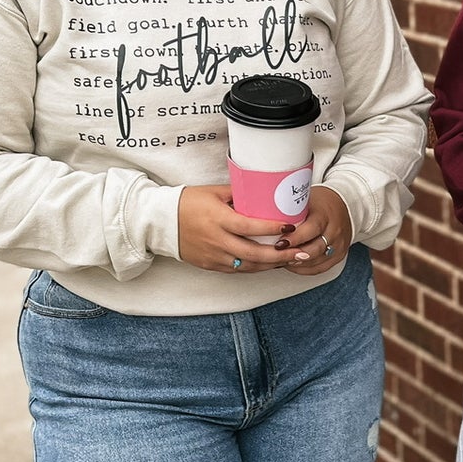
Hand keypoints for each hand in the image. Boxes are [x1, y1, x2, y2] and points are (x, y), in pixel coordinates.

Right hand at [177, 184, 302, 271]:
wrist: (161, 222)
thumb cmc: (187, 202)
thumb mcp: (213, 192)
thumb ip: (238, 194)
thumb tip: (264, 191)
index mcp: (218, 219)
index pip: (249, 226)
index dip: (271, 228)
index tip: (290, 227)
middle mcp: (217, 240)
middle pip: (254, 252)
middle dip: (280, 255)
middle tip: (301, 252)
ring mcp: (214, 255)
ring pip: (249, 265)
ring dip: (272, 264)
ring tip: (292, 260)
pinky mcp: (211, 265)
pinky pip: (239, 269)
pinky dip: (256, 267)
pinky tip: (271, 264)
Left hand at [273, 185, 352, 275]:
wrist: (344, 206)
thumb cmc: (320, 203)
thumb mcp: (306, 200)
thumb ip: (289, 209)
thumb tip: (259, 213)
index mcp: (325, 215)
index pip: (311, 229)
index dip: (294, 239)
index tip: (278, 243)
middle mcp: (334, 231)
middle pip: (314, 249)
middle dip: (294, 255)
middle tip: (277, 256)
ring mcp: (339, 245)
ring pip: (316, 261)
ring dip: (296, 263)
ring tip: (280, 260)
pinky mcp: (339, 255)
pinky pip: (320, 268)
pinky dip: (304, 268)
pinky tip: (292, 264)